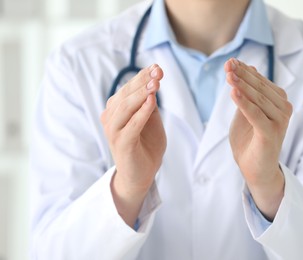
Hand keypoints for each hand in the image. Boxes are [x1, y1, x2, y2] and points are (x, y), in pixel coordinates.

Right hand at [100, 64, 165, 226]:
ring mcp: (113, 130)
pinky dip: (142, 112)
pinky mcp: (121, 143)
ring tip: (155, 83)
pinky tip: (152, 101)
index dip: (142, 77)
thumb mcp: (151, 120)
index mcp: (116, 110)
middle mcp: (111, 118)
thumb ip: (149, 105)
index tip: (157, 67)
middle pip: (126, 94)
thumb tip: (153, 83)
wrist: (141, 174)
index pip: (128, 89)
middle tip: (158, 71)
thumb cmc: (146, 146)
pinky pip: (132, 124)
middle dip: (143, 81)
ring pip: (126, 106)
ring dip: (141, 93)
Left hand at [225, 58, 292, 219]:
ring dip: (242, 86)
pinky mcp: (271, 133)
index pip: (260, 82)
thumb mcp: (246, 112)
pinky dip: (244, 103)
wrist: (255, 168)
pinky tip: (233, 92)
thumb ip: (247, 93)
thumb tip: (249, 68)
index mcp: (279, 102)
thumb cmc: (250, 139)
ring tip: (228, 75)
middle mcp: (283, 109)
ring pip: (258, 99)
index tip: (230, 61)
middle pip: (259, 88)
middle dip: (242, 75)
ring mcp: (279, 121)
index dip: (244, 71)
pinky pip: (255, 115)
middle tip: (227, 64)